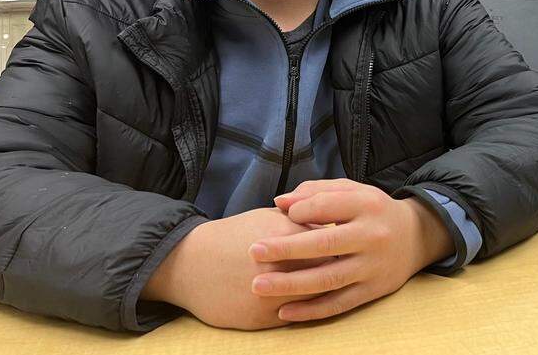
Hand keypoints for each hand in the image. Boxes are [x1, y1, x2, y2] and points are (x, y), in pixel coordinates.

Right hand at [141, 207, 327, 329]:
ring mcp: (271, 297)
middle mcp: (279, 269)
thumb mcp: (270, 218)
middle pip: (326, 273)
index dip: (341, 246)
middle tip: (345, 265)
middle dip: (338, 269)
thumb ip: (304, 220)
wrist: (190, 264)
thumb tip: (335, 225)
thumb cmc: (235, 235)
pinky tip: (309, 300)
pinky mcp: (261, 319)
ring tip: (331, 283)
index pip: (330, 246)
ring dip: (323, 292)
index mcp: (285, 239)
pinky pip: (295, 316)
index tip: (347, 244)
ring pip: (313, 299)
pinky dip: (304, 309)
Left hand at [248, 179, 453, 321]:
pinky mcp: (373, 290)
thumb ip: (317, 192)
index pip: (328, 206)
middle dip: (286, 249)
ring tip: (258, 285)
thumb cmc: (373, 211)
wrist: (417, 237)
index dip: (301, 210)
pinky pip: (339, 303)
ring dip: (291, 284)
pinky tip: (283, 312)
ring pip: (329, 279)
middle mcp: (373, 236)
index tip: (281, 214)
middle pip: (325, 244)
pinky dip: (311, 311)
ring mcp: (373, 266)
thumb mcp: (353, 191)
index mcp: (367, 205)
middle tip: (254, 251)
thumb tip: (280, 202)